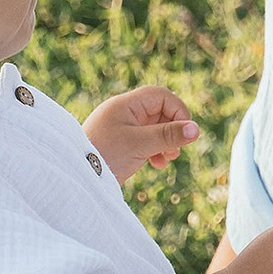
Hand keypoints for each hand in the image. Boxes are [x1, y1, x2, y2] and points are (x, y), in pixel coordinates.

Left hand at [85, 84, 202, 178]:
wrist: (76, 177)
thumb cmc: (104, 156)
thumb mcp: (140, 145)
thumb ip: (168, 135)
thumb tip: (196, 129)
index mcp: (125, 105)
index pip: (161, 96)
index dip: (178, 111)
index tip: (184, 133)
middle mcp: (123, 113)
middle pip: (159, 112)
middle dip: (172, 129)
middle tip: (175, 150)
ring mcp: (121, 128)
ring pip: (154, 128)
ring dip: (165, 142)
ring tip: (166, 158)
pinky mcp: (120, 144)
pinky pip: (144, 140)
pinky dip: (154, 150)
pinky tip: (155, 164)